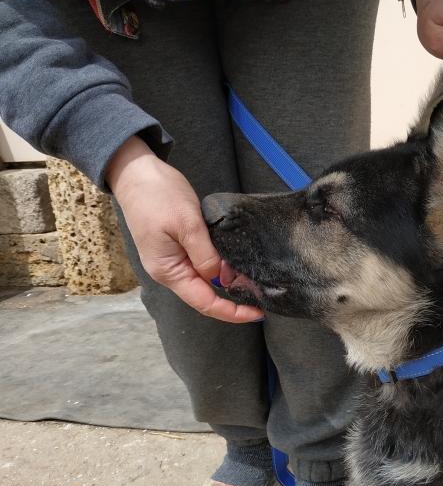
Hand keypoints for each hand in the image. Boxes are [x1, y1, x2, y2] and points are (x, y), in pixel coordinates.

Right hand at [107, 136, 262, 322]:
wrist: (136, 172)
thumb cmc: (158, 195)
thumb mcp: (187, 224)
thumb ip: (206, 255)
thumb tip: (223, 280)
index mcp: (168, 271)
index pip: (204, 302)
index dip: (231, 312)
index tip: (257, 313)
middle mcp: (169, 272)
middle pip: (205, 296)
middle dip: (234, 300)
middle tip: (263, 295)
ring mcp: (172, 260)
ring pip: (205, 282)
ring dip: (228, 285)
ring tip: (255, 282)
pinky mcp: (177, 248)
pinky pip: (201, 266)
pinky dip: (220, 269)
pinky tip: (237, 266)